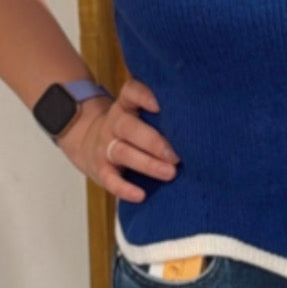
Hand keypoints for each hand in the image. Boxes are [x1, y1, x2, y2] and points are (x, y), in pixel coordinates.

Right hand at [56, 77, 179, 202]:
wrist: (87, 142)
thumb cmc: (131, 127)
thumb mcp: (139, 113)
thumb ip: (162, 114)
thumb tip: (199, 122)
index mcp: (127, 104)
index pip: (131, 92)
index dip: (144, 96)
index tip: (161, 105)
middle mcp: (115, 122)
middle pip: (130, 127)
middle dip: (154, 142)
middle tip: (176, 155)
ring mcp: (105, 145)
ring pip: (123, 152)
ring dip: (147, 164)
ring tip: (170, 173)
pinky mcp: (100, 168)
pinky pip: (109, 179)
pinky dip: (124, 188)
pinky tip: (140, 195)